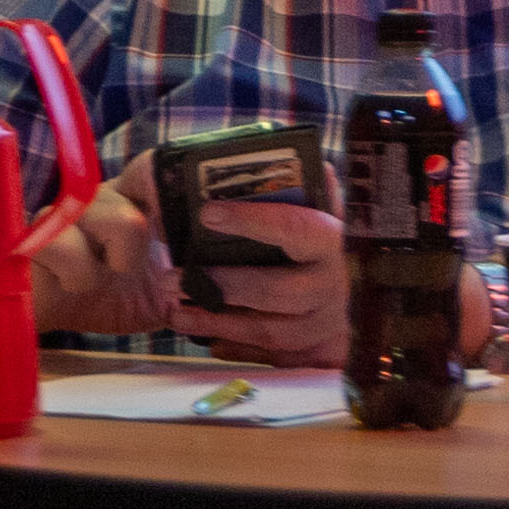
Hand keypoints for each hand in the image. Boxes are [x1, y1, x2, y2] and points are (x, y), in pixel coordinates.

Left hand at [158, 196, 343, 363]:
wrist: (338, 292)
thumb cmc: (297, 236)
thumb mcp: (296, 201)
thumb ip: (292, 181)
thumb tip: (294, 150)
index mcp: (329, 238)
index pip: (298, 228)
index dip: (255, 222)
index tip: (208, 214)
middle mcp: (332, 282)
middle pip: (280, 291)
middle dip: (222, 286)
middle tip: (171, 278)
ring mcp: (325, 322)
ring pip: (271, 331)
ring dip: (217, 322)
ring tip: (174, 310)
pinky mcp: (313, 353)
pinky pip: (272, 359)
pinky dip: (235, 347)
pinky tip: (203, 337)